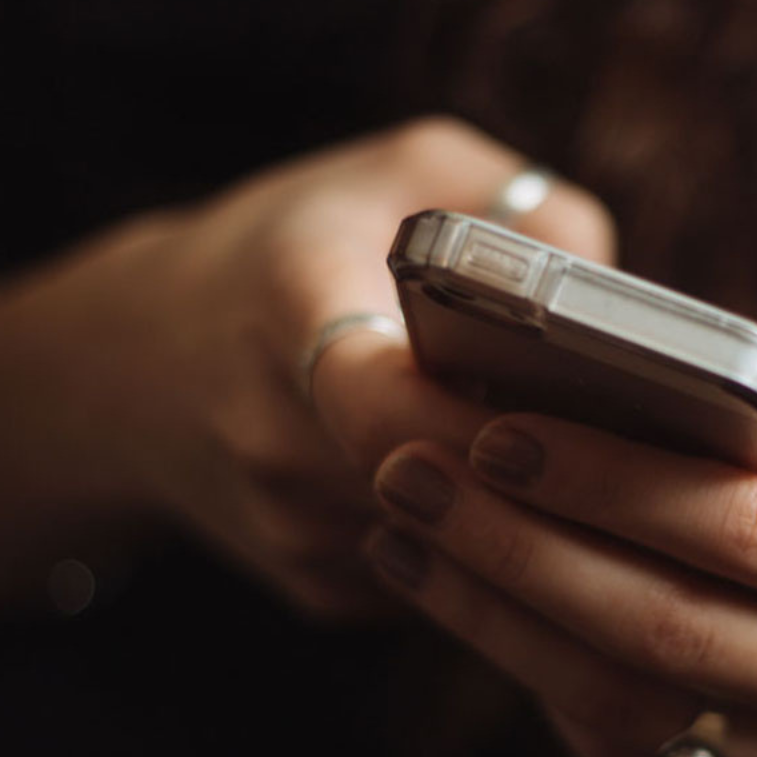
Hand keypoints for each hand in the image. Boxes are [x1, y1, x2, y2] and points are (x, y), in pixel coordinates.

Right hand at [0, 117, 612, 618]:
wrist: (132, 367)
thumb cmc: (289, 249)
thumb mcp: (400, 169)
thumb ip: (520, 206)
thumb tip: (621, 298)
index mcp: (287, 305)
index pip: (381, 394)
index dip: (480, 414)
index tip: (558, 400)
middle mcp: (272, 432)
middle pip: (442, 482)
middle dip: (536, 465)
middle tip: (623, 434)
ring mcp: (289, 526)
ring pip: (455, 540)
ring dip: (520, 509)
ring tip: (578, 456)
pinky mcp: (313, 587)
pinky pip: (436, 575)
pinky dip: (481, 540)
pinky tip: (496, 486)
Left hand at [363, 339, 756, 756]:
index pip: (751, 531)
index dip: (616, 484)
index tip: (500, 430)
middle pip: (667, 628)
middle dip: (520, 546)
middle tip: (413, 472)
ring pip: (621, 700)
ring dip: (491, 610)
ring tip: (404, 524)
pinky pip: (612, 745)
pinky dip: (516, 660)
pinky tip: (444, 586)